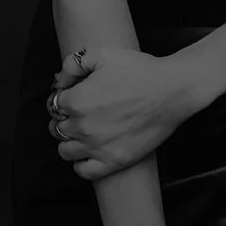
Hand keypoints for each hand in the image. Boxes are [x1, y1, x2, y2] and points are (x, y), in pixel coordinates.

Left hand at [48, 45, 205, 179]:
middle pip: (57, 128)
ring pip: (65, 151)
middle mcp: (83, 127)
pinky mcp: (114, 160)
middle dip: (64, 118)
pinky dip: (81, 163)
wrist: (172, 90)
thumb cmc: (140, 70)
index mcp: (76, 101)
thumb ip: (73, 63)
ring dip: (69, 141)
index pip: (53, 105)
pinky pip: (84, 171)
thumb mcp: (102, 54)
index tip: (72, 95)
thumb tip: (60, 80)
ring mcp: (98, 147)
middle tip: (79, 112)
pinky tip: (90, 152)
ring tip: (83, 132)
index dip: (62, 98)